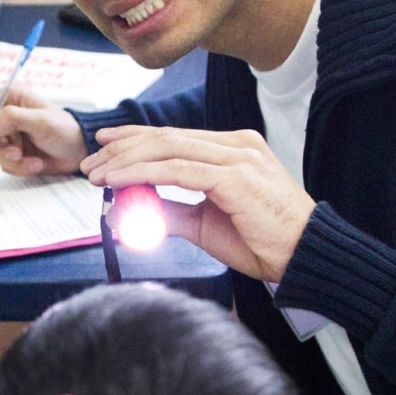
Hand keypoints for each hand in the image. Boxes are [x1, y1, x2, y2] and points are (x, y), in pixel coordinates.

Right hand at [0, 87, 87, 175]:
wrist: (80, 152)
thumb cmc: (65, 129)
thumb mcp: (40, 120)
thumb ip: (12, 119)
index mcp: (10, 98)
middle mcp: (5, 116)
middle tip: (16, 153)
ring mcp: (8, 136)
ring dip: (11, 160)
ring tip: (33, 161)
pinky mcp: (13, 153)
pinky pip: (4, 164)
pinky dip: (19, 167)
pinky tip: (36, 164)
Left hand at [82, 126, 315, 283]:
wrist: (304, 257)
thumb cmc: (263, 242)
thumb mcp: (205, 224)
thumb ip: (171, 211)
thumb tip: (132, 209)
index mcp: (233, 149)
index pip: (175, 136)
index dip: (135, 139)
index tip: (105, 146)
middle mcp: (236, 145)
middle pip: (167, 137)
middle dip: (123, 148)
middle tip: (91, 164)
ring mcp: (237, 157)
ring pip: (168, 148)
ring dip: (126, 160)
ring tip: (98, 174)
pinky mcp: (234, 177)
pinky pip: (178, 170)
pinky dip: (143, 173)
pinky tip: (119, 181)